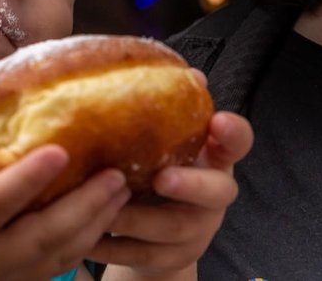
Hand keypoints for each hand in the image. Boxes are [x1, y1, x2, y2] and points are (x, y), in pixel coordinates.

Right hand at [0, 130, 130, 280]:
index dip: (27, 178)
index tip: (60, 149)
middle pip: (42, 236)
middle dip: (84, 206)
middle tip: (117, 175)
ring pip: (56, 257)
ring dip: (93, 226)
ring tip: (120, 193)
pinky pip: (52, 270)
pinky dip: (81, 246)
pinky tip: (100, 222)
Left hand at [89, 111, 253, 277]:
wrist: (147, 232)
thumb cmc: (147, 167)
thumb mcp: (152, 139)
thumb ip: (155, 109)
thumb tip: (156, 64)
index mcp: (211, 157)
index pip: (238, 141)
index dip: (233, 133)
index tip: (219, 121)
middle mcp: (212, 194)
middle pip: (217, 191)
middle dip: (190, 184)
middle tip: (160, 177)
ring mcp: (196, 229)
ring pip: (174, 226)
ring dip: (137, 216)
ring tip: (103, 207)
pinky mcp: (172, 257)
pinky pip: (142, 255)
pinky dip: (111, 246)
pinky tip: (83, 236)